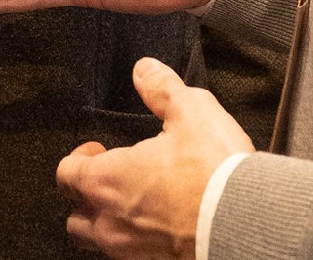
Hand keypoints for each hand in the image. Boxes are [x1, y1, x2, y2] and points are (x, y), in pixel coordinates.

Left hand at [58, 58, 253, 257]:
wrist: (246, 223)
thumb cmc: (215, 173)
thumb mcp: (190, 111)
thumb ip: (161, 89)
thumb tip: (145, 71)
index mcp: (108, 181)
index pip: (66, 174)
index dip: (77, 158)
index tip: (97, 150)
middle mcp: (112, 222)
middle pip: (75, 217)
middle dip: (86, 198)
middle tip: (110, 179)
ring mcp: (133, 251)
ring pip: (100, 242)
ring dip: (108, 222)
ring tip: (133, 204)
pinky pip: (131, 256)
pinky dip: (137, 241)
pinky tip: (160, 225)